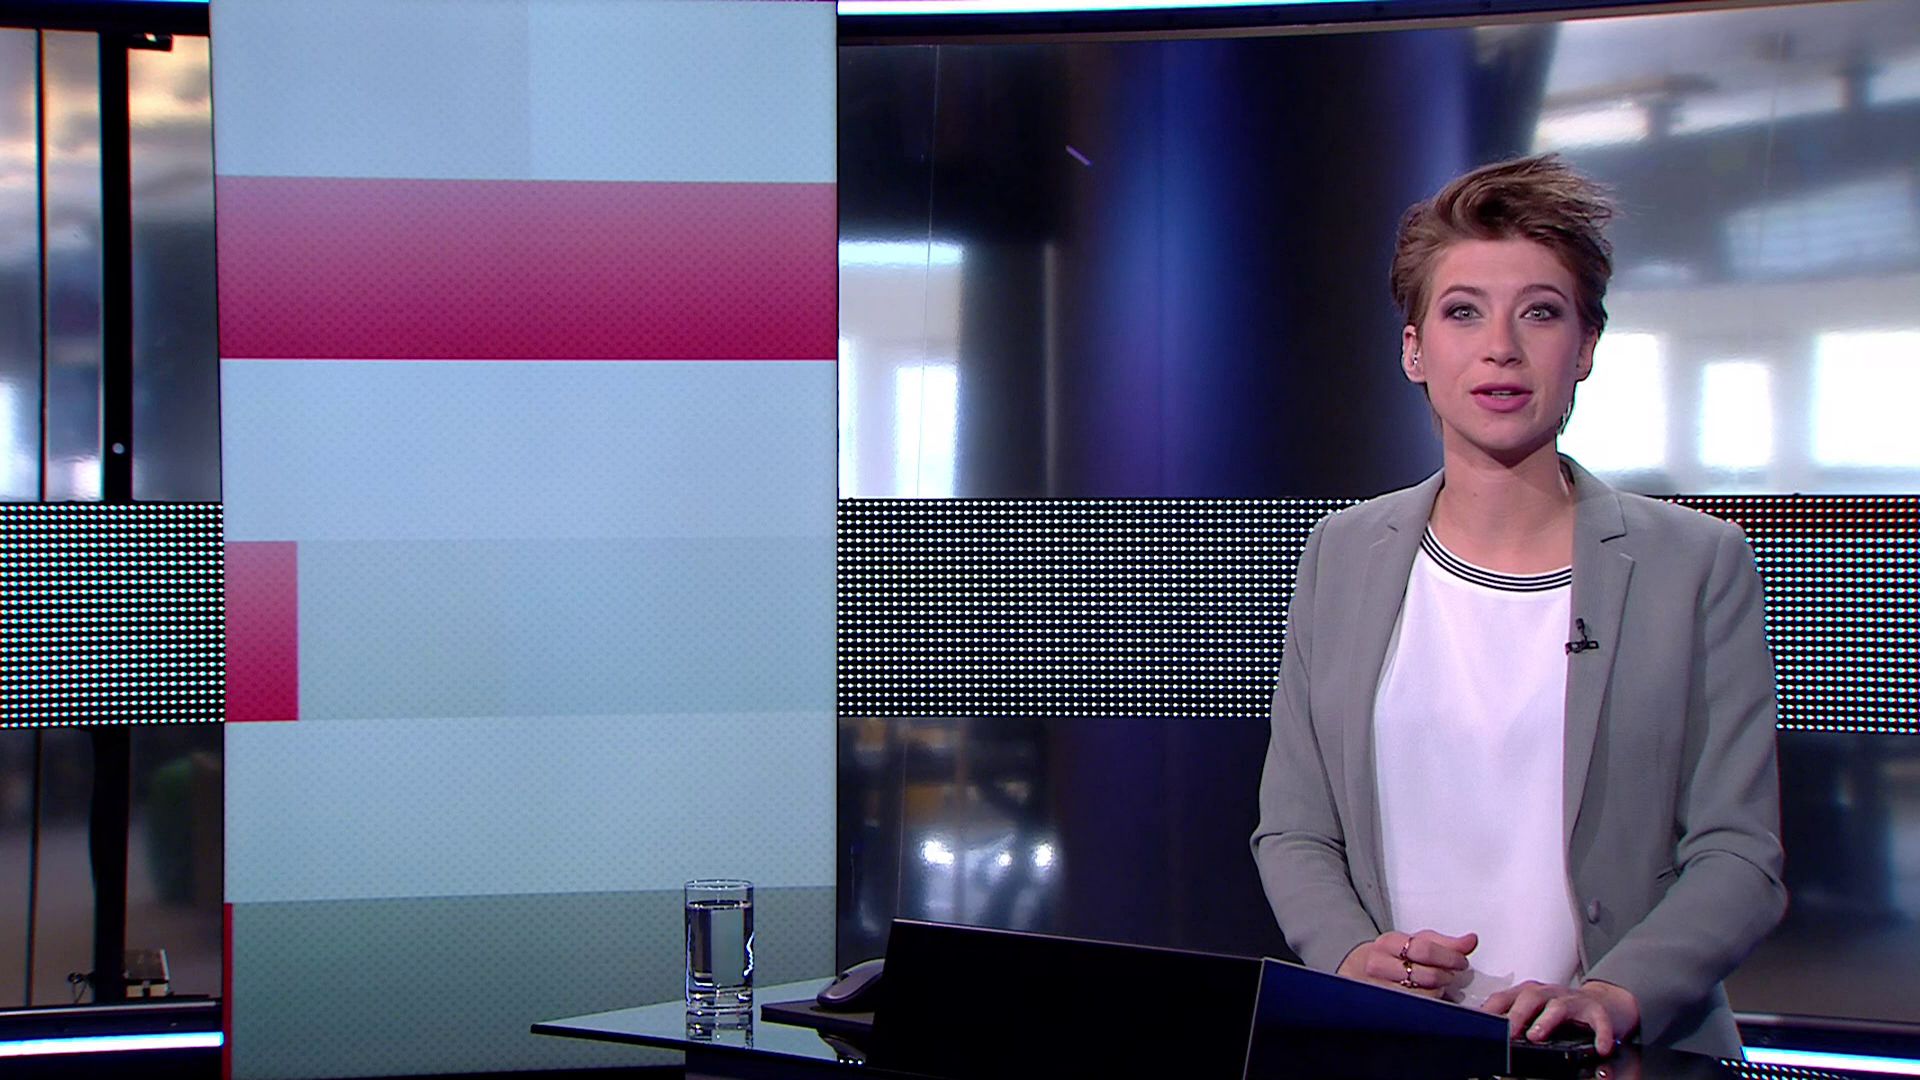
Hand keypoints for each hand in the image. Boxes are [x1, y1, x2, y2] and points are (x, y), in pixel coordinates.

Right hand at [1337, 929, 1476, 996]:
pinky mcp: (1385, 1008)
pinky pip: (1415, 1010)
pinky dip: (1429, 1005)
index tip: (1461, 962)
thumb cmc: (1395, 956)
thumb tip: (1471, 941)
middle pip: (1425, 976)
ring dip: (1437, 992)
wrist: (1364, 970)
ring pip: (1422, 996)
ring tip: (1438, 987)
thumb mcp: (1418, 942)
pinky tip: (1431, 1000)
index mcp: (1389, 943)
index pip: (1424, 949)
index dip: (1449, 957)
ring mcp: (1380, 989)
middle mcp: (1379, 965)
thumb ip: (1446, 943)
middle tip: (1449, 976)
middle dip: (1445, 977)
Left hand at [1483, 979, 1639, 1055]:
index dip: (1491, 1009)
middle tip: (1506, 1032)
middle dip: (1516, 1014)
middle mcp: (1549, 994)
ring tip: (1536, 1036)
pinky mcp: (1597, 1012)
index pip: (1504, 997)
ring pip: (1559, 1006)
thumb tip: (1484, 1033)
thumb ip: (1512, 1019)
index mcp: (1529, 994)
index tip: (1478, 1022)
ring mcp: (1573, 1001)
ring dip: (1547, 1020)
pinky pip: (1599, 1020)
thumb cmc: (1561, 1011)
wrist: (1601, 1004)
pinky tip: (1600, 1047)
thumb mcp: (1533, 1013)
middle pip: (1529, 997)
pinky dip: (1601, 1033)